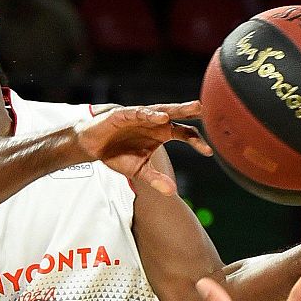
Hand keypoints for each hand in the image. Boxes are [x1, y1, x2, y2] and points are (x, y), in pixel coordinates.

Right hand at [75, 101, 211, 194]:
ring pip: (161, 109)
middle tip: (206, 110)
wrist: (92, 146)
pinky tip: (162, 117)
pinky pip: (139, 112)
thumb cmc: (117, 154)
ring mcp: (140, 116)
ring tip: (193, 108)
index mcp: (161, 133)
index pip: (185, 134)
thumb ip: (156, 179)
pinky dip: (150, 114)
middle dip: (190, 111)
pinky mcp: (124, 114)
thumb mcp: (139, 170)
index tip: (208, 152)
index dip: (197, 142)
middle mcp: (154, 122)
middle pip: (177, 115)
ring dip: (176, 109)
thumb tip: (172, 193)